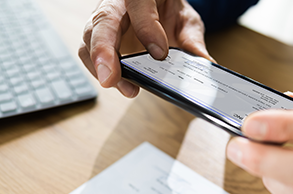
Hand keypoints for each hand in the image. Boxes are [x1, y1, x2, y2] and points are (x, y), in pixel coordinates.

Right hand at [79, 0, 212, 97]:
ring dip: (100, 65)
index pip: (139, 5)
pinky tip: (117, 82)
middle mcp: (117, 3)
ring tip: (119, 85)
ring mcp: (104, 19)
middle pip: (103, 22)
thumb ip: (192, 40)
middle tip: (111, 78)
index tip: (160, 54)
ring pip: (89, 38)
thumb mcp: (185, 20)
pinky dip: (98, 69)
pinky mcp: (98, 36)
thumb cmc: (167, 9)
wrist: (156, 5)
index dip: (147, 29)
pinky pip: (88, 51)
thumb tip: (205, 63)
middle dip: (104, 50)